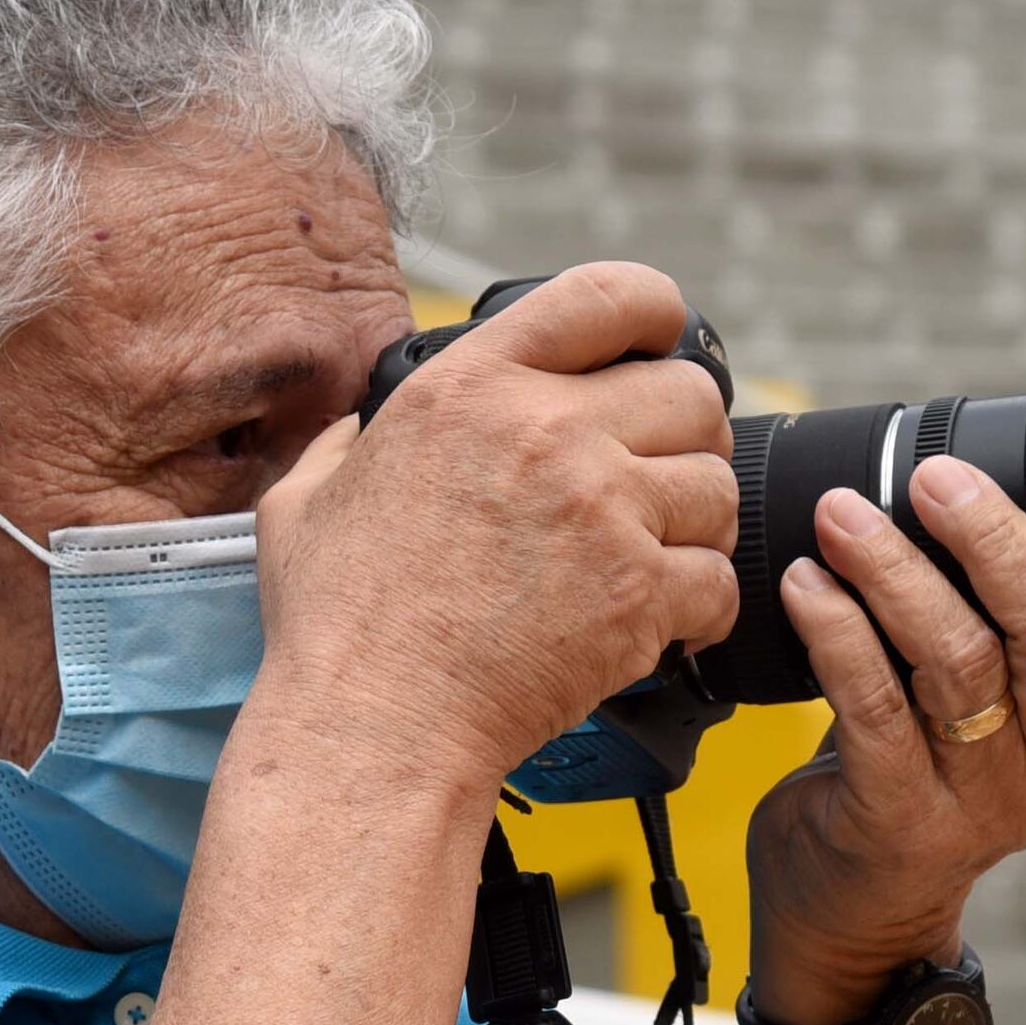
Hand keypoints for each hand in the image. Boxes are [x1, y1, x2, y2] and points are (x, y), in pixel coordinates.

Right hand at [241, 263, 739, 796]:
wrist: (376, 728)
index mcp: (472, 389)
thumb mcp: (305, 500)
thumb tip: (359, 428)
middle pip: (691, 392)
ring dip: (698, 524)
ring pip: (718, 485)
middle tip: (657, 482)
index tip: (660, 342)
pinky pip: (720, 579)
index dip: (654, 311)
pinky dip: (703, 606)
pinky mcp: (638, 594)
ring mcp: (602, 512)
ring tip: (654, 559)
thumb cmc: (337, 628)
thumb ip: (347, 442)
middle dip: (687, 435)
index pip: (607, 296)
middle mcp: (547, 432)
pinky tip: (662, 623)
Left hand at [745, 454, 1025, 1024]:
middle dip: (996, 540)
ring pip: (959, 658)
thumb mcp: (994, 704)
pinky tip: (807, 584)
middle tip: (936, 480)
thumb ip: (1002, 617)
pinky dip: (837, 630)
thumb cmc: (922, 771)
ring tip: (842, 518)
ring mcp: (985, 800)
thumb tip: (963, 481)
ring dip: (894, 571)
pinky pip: (874, 705)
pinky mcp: (903, 819)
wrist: (852, 907)